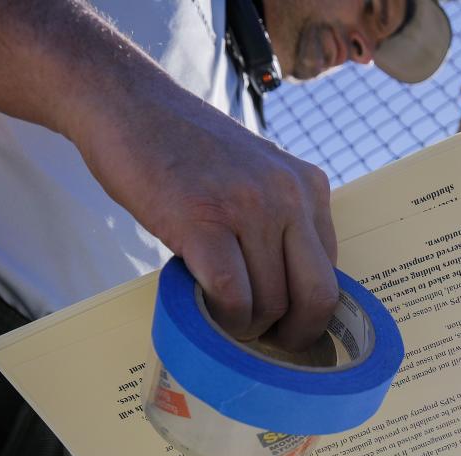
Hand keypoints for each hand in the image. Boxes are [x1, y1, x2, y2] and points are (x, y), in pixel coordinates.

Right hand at [72, 83, 338, 350]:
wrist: (128, 104)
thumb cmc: (187, 150)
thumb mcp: (256, 176)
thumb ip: (280, 223)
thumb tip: (289, 297)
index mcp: (309, 186)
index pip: (332, 272)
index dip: (311, 315)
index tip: (287, 332)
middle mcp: (289, 194)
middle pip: (315, 296)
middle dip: (293, 335)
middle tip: (263, 344)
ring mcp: (247, 205)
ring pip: (270, 303)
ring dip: (245, 328)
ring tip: (221, 321)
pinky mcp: (201, 220)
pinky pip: (230, 295)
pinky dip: (221, 318)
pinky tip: (204, 311)